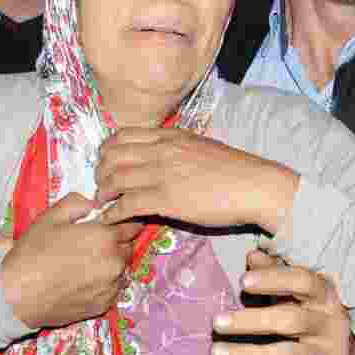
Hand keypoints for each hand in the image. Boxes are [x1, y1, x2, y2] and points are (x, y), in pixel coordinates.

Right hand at [0, 193, 142, 328]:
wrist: (17, 295)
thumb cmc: (33, 252)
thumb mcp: (51, 217)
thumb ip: (78, 203)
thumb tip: (95, 204)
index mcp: (105, 238)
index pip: (132, 224)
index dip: (123, 220)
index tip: (111, 220)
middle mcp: (115, 263)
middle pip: (129, 246)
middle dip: (118, 240)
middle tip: (95, 240)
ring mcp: (111, 287)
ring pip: (122, 268)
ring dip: (112, 262)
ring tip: (87, 261)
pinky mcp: (104, 306)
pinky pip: (113, 287)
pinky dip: (105, 281)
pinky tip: (84, 279)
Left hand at [94, 128, 298, 233]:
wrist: (255, 186)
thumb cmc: (233, 169)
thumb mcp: (199, 146)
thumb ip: (175, 148)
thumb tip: (159, 156)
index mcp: (168, 136)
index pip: (122, 135)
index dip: (106, 150)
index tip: (104, 161)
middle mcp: (159, 150)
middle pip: (111, 156)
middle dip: (100, 171)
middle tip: (100, 184)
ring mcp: (160, 174)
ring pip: (114, 179)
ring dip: (103, 192)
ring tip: (101, 202)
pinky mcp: (165, 199)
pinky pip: (127, 204)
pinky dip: (113, 212)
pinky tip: (109, 219)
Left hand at [208, 249, 352, 354]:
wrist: (344, 349)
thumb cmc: (307, 308)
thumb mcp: (294, 287)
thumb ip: (273, 271)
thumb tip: (252, 257)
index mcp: (324, 294)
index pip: (302, 281)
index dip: (273, 280)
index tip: (243, 282)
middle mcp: (331, 323)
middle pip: (290, 321)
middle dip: (250, 322)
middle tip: (216, 323)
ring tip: (216, 353)